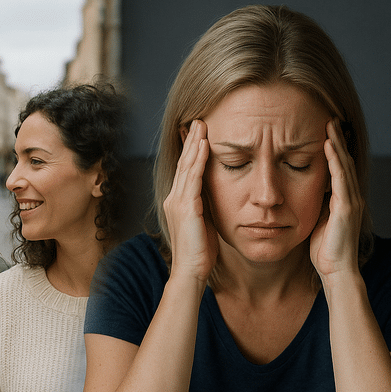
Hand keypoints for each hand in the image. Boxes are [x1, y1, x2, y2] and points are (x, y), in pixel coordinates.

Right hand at [163, 119, 217, 286]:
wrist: (191, 271)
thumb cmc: (200, 252)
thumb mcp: (204, 224)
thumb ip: (206, 207)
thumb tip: (216, 197)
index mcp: (178, 202)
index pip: (185, 171)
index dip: (191, 151)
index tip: (198, 134)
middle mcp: (174, 198)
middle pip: (183, 163)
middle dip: (191, 140)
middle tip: (198, 120)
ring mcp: (178, 201)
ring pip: (186, 166)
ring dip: (195, 143)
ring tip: (201, 125)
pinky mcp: (186, 206)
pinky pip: (193, 177)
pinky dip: (198, 159)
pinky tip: (204, 145)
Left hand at [310, 119, 363, 279]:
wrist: (336, 270)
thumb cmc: (325, 249)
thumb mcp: (317, 220)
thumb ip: (315, 204)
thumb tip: (302, 191)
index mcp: (343, 199)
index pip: (338, 168)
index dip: (333, 149)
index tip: (325, 131)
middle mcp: (350, 196)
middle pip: (343, 161)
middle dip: (337, 139)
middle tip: (330, 118)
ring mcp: (350, 201)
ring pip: (344, 165)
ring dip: (337, 143)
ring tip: (330, 124)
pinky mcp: (346, 208)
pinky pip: (340, 179)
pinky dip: (335, 161)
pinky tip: (329, 146)